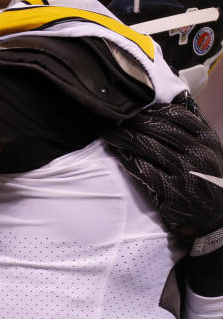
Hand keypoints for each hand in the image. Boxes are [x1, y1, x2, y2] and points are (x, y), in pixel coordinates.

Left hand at [100, 93, 222, 238]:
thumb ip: (193, 130)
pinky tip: (116, 152)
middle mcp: (199, 153)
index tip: (134, 107)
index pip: (177, 115)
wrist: (215, 216)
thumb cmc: (206, 179)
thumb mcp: (209, 151)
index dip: (152, 110)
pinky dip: (127, 159)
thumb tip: (171, 102)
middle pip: (159, 129)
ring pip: (148, 147)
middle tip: (113, 118)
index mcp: (208, 139)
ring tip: (108, 132)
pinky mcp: (171, 190)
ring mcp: (186, 172)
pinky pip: (143, 169)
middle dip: (132, 122)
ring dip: (123, 137)